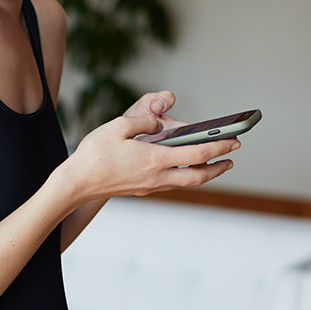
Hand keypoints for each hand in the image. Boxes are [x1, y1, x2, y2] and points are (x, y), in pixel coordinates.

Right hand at [67, 89, 239, 201]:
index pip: (197, 153)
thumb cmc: (94, 154)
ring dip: (204, 174)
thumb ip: (144, 119)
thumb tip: (158, 121)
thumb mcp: (119, 125)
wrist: (76, 184)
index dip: (219, 146)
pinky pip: (172, 184)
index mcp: (155, 159)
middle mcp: (157, 176)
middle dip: (219, 167)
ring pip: (186, 182)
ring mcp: (150, 186)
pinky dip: (186, 176)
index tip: (234, 141)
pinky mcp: (142, 189)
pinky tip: (185, 169)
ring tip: (215, 165)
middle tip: (232, 158)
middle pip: (199, 176)